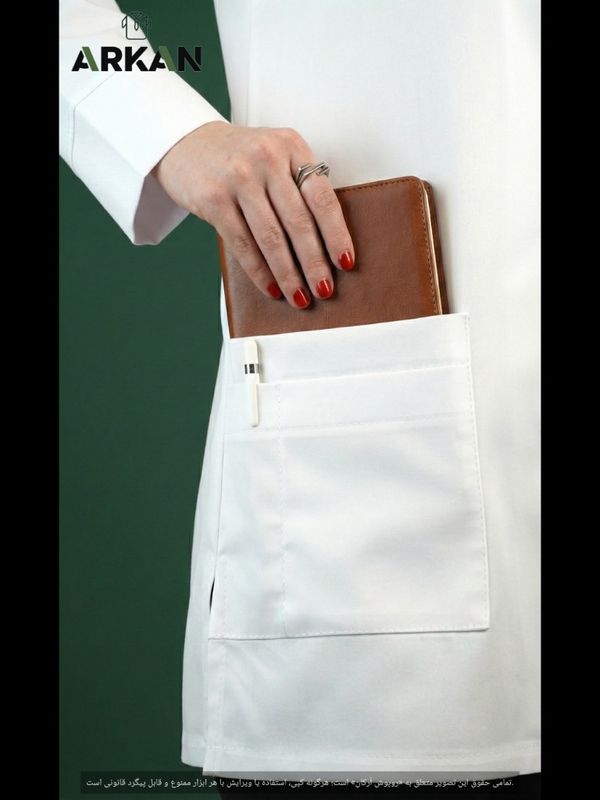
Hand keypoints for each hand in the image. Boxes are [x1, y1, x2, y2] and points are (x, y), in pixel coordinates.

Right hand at [152, 121, 354, 307]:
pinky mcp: (214, 199)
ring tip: (300, 297)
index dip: (336, 234)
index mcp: (291, 146)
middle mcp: (267, 158)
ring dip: (288, 274)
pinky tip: (272, 288)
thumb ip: (299, 186)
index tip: (346, 263)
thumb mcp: (275, 156)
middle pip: (298, 222)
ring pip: (271, 238)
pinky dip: (260, 271)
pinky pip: (243, 244)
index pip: (322, 197)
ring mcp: (238, 178)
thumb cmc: (240, 158)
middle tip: (324, 290)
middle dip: (314, 263)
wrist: (186, 143)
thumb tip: (326, 244)